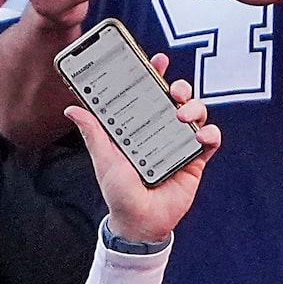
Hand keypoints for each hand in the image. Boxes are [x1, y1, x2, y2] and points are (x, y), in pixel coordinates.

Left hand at [68, 50, 218, 244]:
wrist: (140, 223)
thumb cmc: (120, 192)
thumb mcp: (105, 159)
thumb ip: (94, 133)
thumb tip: (72, 108)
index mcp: (140, 125)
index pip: (149, 92)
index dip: (155, 73)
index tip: (157, 60)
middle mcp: (162, 129)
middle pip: (177, 97)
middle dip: (180, 86)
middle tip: (173, 91)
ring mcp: (180, 142)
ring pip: (196, 112)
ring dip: (194, 107)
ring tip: (182, 117)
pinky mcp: (196, 160)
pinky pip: (210, 139)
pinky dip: (209, 133)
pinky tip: (199, 137)